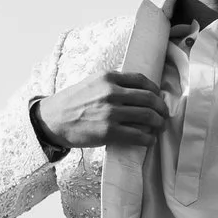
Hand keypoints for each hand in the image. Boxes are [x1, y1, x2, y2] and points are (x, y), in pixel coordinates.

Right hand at [33, 71, 170, 150]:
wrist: (52, 120)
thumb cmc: (72, 102)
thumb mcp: (92, 82)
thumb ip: (112, 83)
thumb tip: (136, 90)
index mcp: (108, 77)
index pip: (142, 80)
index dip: (155, 90)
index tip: (158, 97)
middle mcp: (112, 93)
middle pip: (149, 99)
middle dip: (161, 108)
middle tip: (164, 114)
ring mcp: (111, 113)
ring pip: (147, 117)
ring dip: (158, 123)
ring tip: (159, 127)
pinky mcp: (109, 132)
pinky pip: (138, 135)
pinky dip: (148, 138)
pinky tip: (149, 140)